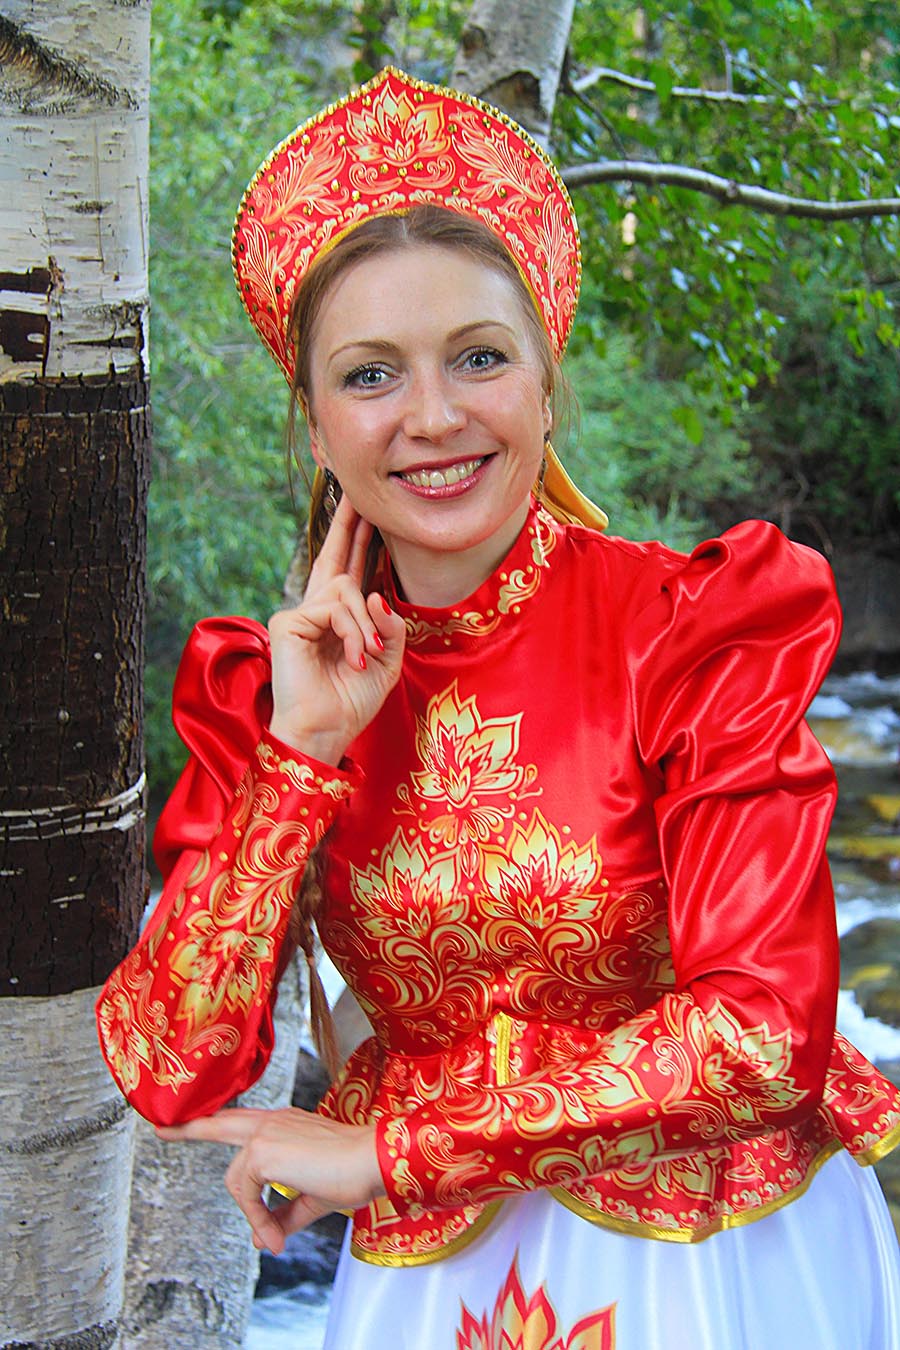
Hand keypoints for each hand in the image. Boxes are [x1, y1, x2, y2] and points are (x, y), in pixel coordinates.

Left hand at [156, 1107, 383, 1253]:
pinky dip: (257, 1218)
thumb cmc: (352, 1173)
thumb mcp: (312, 1198)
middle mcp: (272, 1120)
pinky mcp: (262, 1150)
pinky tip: (274, 1233)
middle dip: (188, 1127)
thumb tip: (263, 1241)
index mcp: (284, 1123)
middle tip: (160, 1129)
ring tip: (274, 1238)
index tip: (198, 1126)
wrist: (371, 1161)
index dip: (220, 1127)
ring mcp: (265, 1132)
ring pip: (236, 1179)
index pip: (243, 1122)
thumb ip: (283, 1215)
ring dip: (251, 1214)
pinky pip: (245, 1193)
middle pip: (219, 1122)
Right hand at [267, 494, 405, 763]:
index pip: (353, 571)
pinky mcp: (289, 622)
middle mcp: (319, 609)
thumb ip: (390, 627)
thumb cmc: (351, 702)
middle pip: (335, 556)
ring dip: (366, 625)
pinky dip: (352, 632)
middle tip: (357, 492)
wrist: (324, 731)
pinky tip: (352, 659)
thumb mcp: (386, 661)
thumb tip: (378, 594)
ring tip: (366, 658)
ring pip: (348, 590)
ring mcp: (301, 614)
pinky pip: (334, 607)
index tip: (368, 511)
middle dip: (349, 525)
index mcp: (342, 618)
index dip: (360, 540)